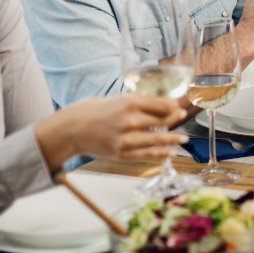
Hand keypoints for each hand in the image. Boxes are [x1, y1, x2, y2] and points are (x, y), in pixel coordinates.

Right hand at [35, 95, 184, 167]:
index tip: (178, 105)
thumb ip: (135, 101)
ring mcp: (126, 138)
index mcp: (129, 102)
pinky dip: (160, 153)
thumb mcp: (115, 98)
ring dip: (174, 139)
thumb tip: (156, 101)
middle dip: (175, 118)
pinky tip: (170, 152)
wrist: (70, 129)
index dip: (174, 105)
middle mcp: (130, 120)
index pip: (162, 104)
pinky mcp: (122, 152)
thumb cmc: (91, 111)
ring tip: (184, 139)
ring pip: (158, 139)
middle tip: (182, 116)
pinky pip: (146, 153)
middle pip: (163, 120)